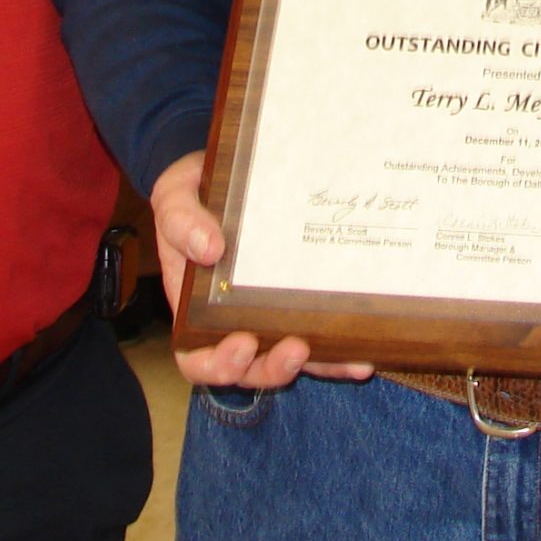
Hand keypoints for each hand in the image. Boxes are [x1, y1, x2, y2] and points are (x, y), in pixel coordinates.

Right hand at [150, 151, 371, 389]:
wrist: (232, 170)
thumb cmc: (196, 190)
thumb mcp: (176, 195)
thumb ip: (180, 221)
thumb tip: (208, 249)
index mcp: (195, 306)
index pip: (196, 356)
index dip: (217, 364)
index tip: (241, 345)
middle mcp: (233, 320)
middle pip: (250, 369)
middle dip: (272, 369)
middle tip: (295, 349)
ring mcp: (271, 314)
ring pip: (292, 361)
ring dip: (317, 367)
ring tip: (345, 358)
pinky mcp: (303, 303)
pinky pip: (320, 338)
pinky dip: (340, 354)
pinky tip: (364, 356)